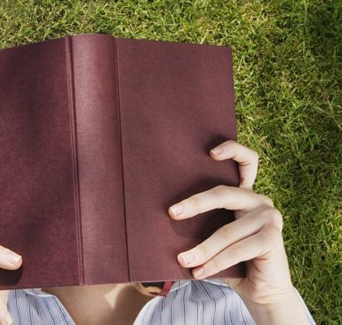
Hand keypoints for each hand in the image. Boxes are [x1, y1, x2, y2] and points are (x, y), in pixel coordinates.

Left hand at [169, 141, 308, 323]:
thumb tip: (166, 214)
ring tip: (182, 260)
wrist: (261, 290)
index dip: (232, 150)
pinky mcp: (273, 238)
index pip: (247, 162)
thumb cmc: (231, 260)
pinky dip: (215, 262)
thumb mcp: (214, 236)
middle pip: (224, 194)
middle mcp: (260, 200)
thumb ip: (201, 221)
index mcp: (245, 194)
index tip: (211, 152)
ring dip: (202, 249)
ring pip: (226, 231)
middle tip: (172, 213)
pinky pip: (237, 250)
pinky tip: (199, 272)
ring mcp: (270, 217)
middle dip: (195, 203)